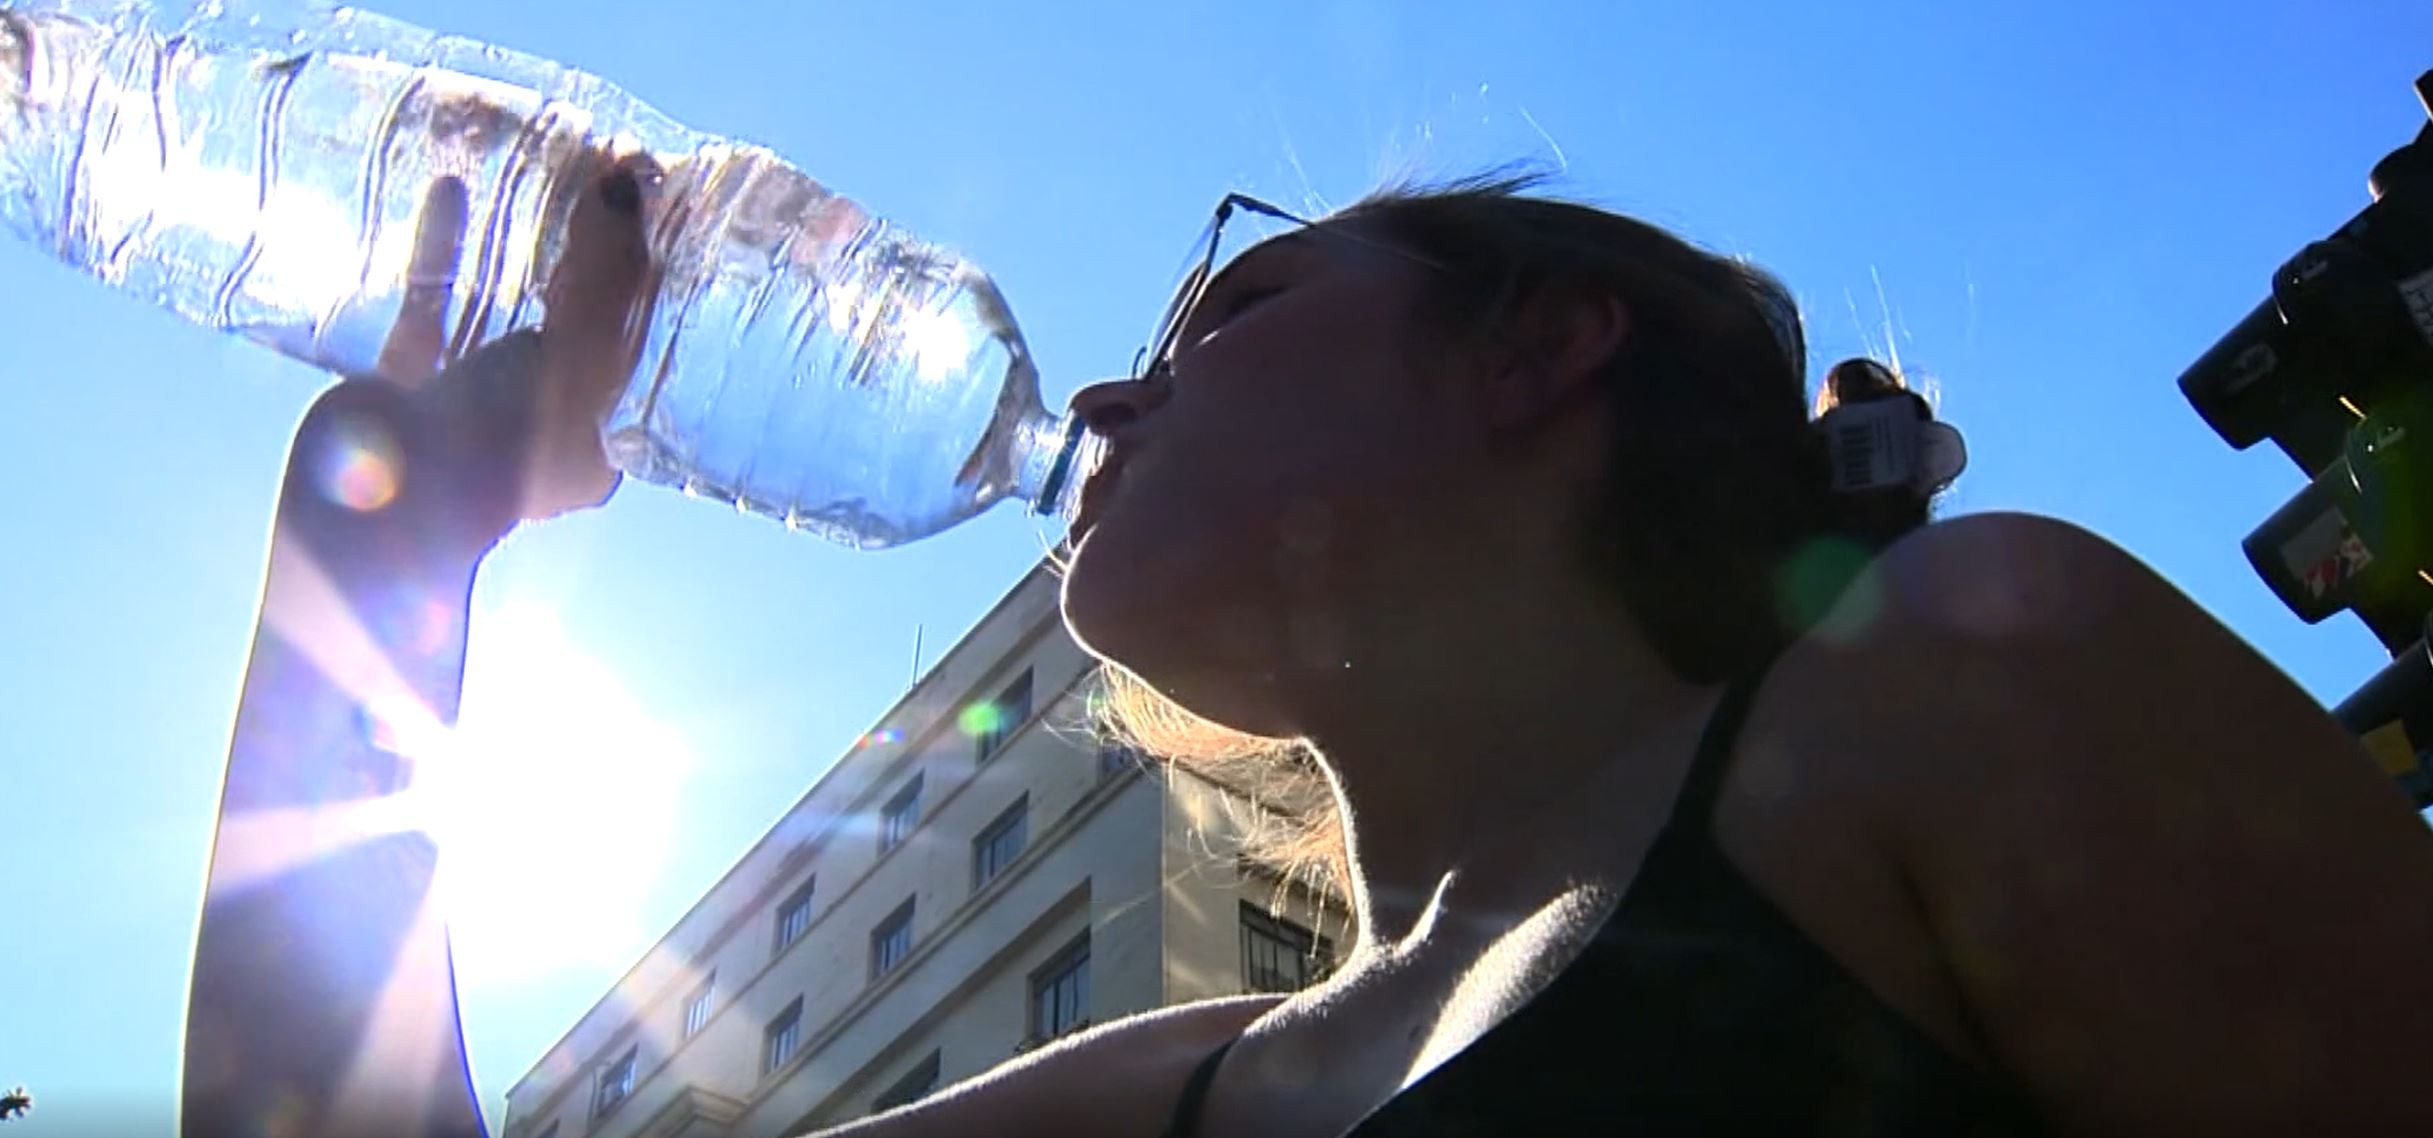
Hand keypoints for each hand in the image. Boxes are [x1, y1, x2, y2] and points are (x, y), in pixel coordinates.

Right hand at [372, 152, 661, 522]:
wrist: (379, 503)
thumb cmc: (502, 444)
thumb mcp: (579, 360)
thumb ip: (606, 278)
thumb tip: (629, 184)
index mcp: (598, 445)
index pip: (636, 348)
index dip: (646, 281)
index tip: (655, 213)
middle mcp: (536, 430)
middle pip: (570, 327)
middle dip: (581, 258)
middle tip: (593, 179)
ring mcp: (466, 410)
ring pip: (497, 313)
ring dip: (511, 250)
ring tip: (526, 181)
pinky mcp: (406, 388)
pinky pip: (430, 307)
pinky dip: (440, 252)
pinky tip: (448, 191)